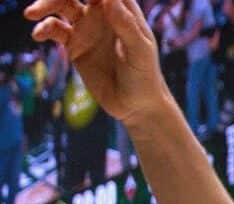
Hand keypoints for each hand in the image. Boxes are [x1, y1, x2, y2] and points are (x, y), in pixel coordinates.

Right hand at [26, 0, 172, 128]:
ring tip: (31, 13)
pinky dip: (45, 28)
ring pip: (62, 6)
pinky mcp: (75, 46)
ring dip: (46, 5)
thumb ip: (126, 25)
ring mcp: (88, 29)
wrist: (136, 106)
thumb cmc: (145, 77)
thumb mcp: (139, 52)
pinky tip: (39, 34)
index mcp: (123, 11)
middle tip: (45, 2)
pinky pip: (55, 29)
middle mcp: (104, 15)